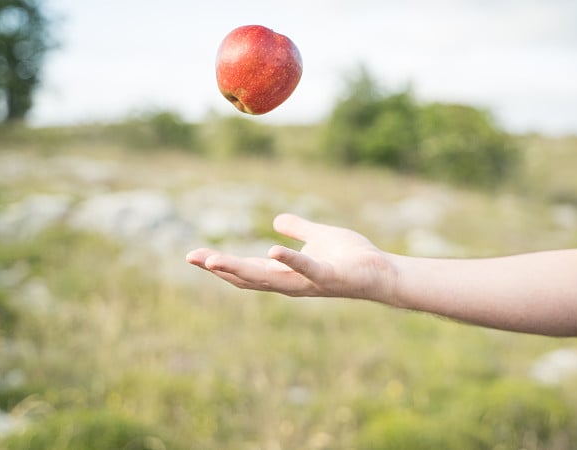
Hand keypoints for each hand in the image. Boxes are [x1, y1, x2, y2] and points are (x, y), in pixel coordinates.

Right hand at [185, 213, 396, 299]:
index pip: (247, 270)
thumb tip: (277, 220)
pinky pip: (307, 268)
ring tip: (214, 259)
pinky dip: (289, 260)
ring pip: (269, 278)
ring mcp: (309, 282)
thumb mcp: (319, 236)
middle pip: (249, 278)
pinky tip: (272, 249)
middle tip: (193, 258)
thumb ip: (298, 229)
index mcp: (286, 273)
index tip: (194, 255)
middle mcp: (292, 282)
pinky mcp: (329, 276)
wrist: (383, 273)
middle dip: (220, 269)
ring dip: (240, 268)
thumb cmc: (353, 258)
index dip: (221, 264)